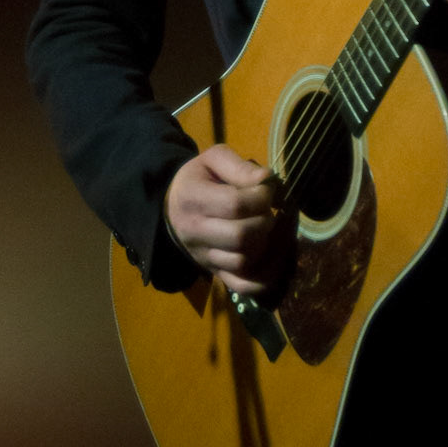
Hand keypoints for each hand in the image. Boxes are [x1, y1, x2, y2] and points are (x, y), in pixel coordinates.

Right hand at [165, 146, 287, 296]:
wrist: (173, 207)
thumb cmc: (199, 180)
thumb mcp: (213, 160)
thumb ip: (239, 167)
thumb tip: (266, 180)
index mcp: (193, 200)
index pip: (235, 205)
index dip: (261, 197)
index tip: (267, 190)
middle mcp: (195, 233)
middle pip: (241, 236)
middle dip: (265, 221)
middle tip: (268, 211)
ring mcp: (205, 258)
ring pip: (243, 261)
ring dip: (266, 245)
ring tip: (270, 229)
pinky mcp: (215, 274)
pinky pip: (244, 286)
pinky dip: (265, 277)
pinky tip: (275, 256)